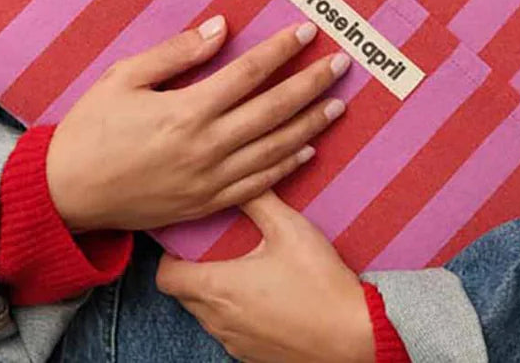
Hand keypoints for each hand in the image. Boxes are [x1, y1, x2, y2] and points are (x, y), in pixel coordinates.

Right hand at [45, 17, 349, 232]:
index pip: (248, 74)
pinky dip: (287, 168)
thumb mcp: (124, 77)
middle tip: (341, 65)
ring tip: (337, 105)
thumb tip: (221, 27)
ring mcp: (209, 180)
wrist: (66, 194)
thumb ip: (176, 52)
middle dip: (311, 84)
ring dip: (310, 125)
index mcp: (186, 111)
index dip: (281, 51)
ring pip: (274, 150)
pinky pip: (258, 186)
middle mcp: (205, 147)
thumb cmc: (92, 127)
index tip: (307, 33)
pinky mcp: (206, 204)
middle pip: (272, 110)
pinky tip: (308, 150)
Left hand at [155, 191, 374, 362]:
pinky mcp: (253, 357)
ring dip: (214, 293)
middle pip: (184, 295)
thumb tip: (243, 175)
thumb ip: (258, 199)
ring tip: (241, 269)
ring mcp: (234, 343)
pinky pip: (229, 333)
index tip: (187, 240)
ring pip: (206, 316)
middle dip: (193, 271)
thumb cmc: (319, 282)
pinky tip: (263, 296)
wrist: (353, 336)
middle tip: (215, 248)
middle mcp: (218, 320)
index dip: (170, 256)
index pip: (166, 277)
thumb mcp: (289, 228)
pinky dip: (235, 314)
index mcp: (218, 287)